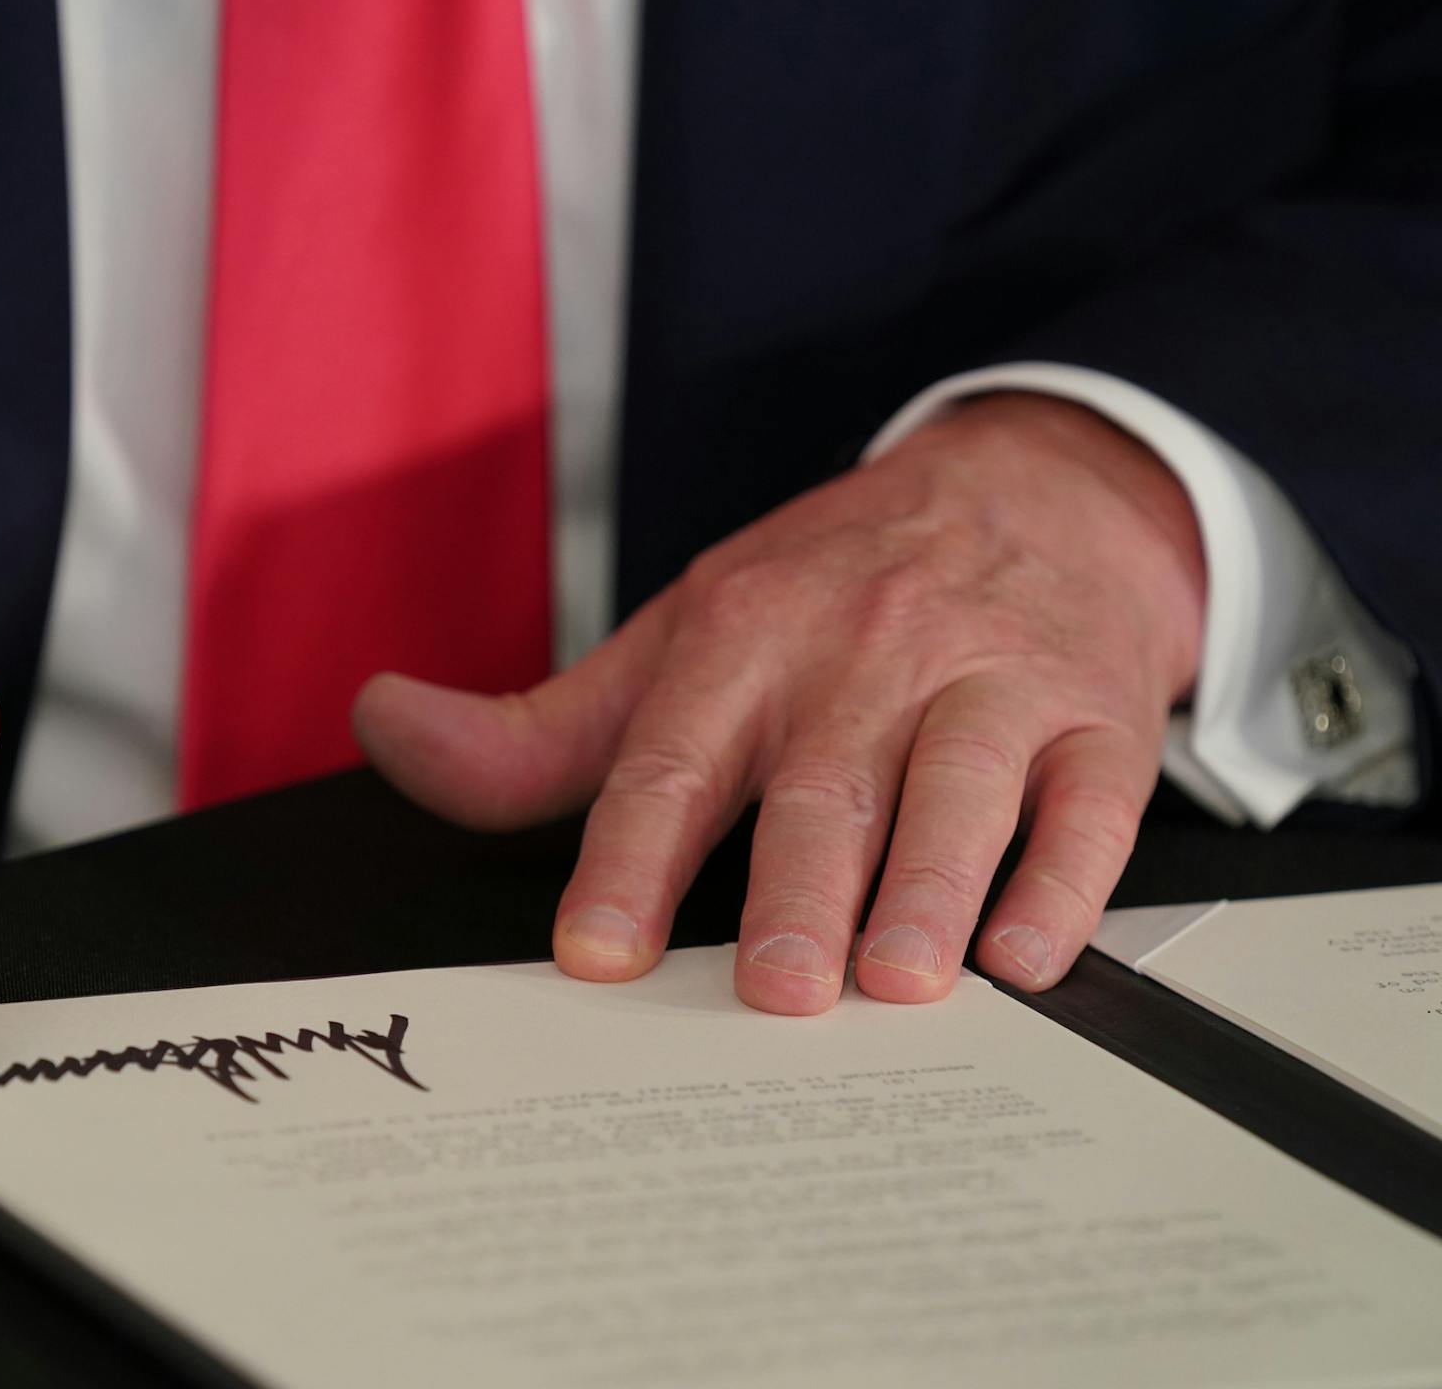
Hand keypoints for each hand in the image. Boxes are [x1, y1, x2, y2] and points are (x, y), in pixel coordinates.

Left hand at [354, 393, 1205, 1011]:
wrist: (1032, 489)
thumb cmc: (830, 593)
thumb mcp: (676, 642)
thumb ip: (537, 728)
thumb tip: (385, 726)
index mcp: (741, 638)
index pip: (671, 758)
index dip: (627, 859)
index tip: (597, 954)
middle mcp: (861, 652)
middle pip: (819, 782)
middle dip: (793, 889)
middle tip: (771, 990)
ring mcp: (986, 678)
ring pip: (957, 785)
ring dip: (929, 886)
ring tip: (899, 980)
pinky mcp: (1094, 714)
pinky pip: (1088, 798)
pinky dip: (1062, 877)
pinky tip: (1027, 950)